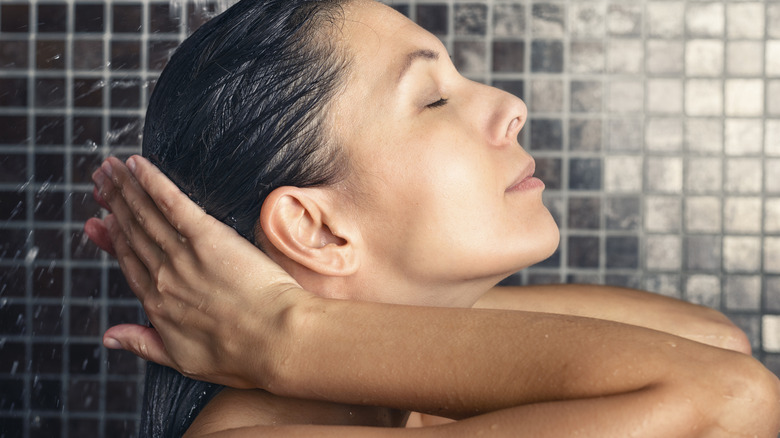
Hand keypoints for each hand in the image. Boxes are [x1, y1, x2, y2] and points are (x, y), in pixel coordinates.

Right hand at [86, 155, 307, 388]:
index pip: (130, 262)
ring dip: (125, 187)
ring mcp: (184, 256)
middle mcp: (164, 277)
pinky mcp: (208, 237)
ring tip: (110, 167)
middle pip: (133, 233)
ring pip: (146, 214)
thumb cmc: (242, 355)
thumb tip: (108, 338)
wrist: (277, 341)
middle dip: (114, 204)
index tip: (101, 221)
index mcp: (158, 305)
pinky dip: (152, 182)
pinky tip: (138, 165)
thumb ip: (144, 344)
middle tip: (99, 181)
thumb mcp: (184, 361)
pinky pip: (172, 203)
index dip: (114, 238)